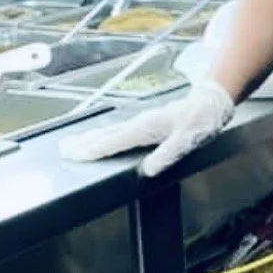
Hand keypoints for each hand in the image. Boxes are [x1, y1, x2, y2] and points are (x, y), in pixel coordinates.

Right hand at [60, 81, 234, 177]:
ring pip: (109, 132)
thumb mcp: (186, 141)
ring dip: (90, 138)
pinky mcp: (145, 124)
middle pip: (105, 135)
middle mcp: (139, 124)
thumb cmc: (199, 121)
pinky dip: (104, 136)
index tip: (74, 156)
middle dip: (83, 144)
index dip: (93, 150)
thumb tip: (147, 170)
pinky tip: (100, 139)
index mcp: (145, 129)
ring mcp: (141, 122)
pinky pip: (118, 131)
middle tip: (62, 150)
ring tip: (72, 144)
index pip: (113, 142)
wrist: (210, 102)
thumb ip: (167, 155)